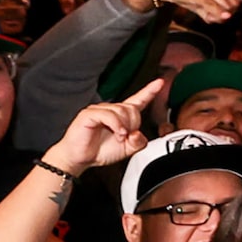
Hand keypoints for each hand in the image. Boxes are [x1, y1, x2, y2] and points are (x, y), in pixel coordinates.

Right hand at [51, 82, 165, 175]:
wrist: (81, 158)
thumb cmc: (101, 151)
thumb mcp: (128, 149)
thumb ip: (139, 142)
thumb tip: (138, 133)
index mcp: (122, 116)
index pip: (138, 100)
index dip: (149, 91)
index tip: (160, 82)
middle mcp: (111, 110)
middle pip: (133, 108)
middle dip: (134, 124)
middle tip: (126, 136)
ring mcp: (99, 110)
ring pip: (122, 111)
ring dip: (125, 127)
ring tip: (119, 137)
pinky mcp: (89, 114)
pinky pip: (109, 115)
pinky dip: (117, 126)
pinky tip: (117, 134)